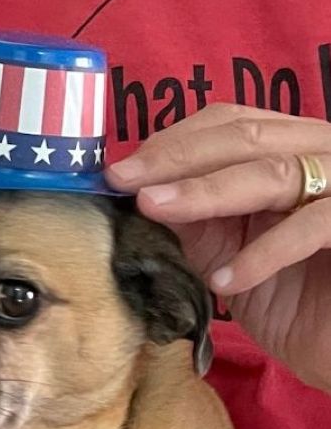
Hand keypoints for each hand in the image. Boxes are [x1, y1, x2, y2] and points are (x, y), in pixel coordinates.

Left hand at [107, 103, 330, 393]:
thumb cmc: (291, 305)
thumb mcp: (228, 258)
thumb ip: (194, 225)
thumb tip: (135, 197)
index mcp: (290, 152)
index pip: (230, 124)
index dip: (173, 142)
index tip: (119, 172)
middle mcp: (323, 155)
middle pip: (246, 138)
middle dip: (176, 159)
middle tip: (123, 181)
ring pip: (273, 173)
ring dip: (205, 191)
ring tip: (154, 210)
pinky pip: (311, 227)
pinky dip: (262, 254)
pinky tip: (224, 282)